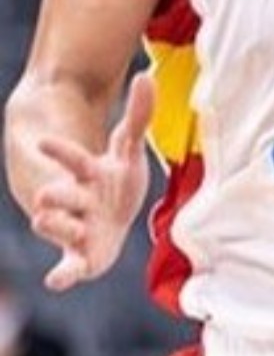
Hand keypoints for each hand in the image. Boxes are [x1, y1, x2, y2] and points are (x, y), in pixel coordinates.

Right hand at [30, 73, 154, 291]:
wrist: (112, 216)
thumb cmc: (116, 179)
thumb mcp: (129, 148)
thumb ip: (138, 114)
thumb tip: (149, 75)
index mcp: (87, 171)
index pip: (73, 158)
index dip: (60, 151)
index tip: (43, 142)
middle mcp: (77, 199)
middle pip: (64, 194)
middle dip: (56, 194)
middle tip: (48, 194)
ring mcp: (77, 228)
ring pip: (60, 227)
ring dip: (54, 226)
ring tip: (46, 222)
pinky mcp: (82, 256)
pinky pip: (70, 266)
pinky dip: (63, 274)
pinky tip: (54, 281)